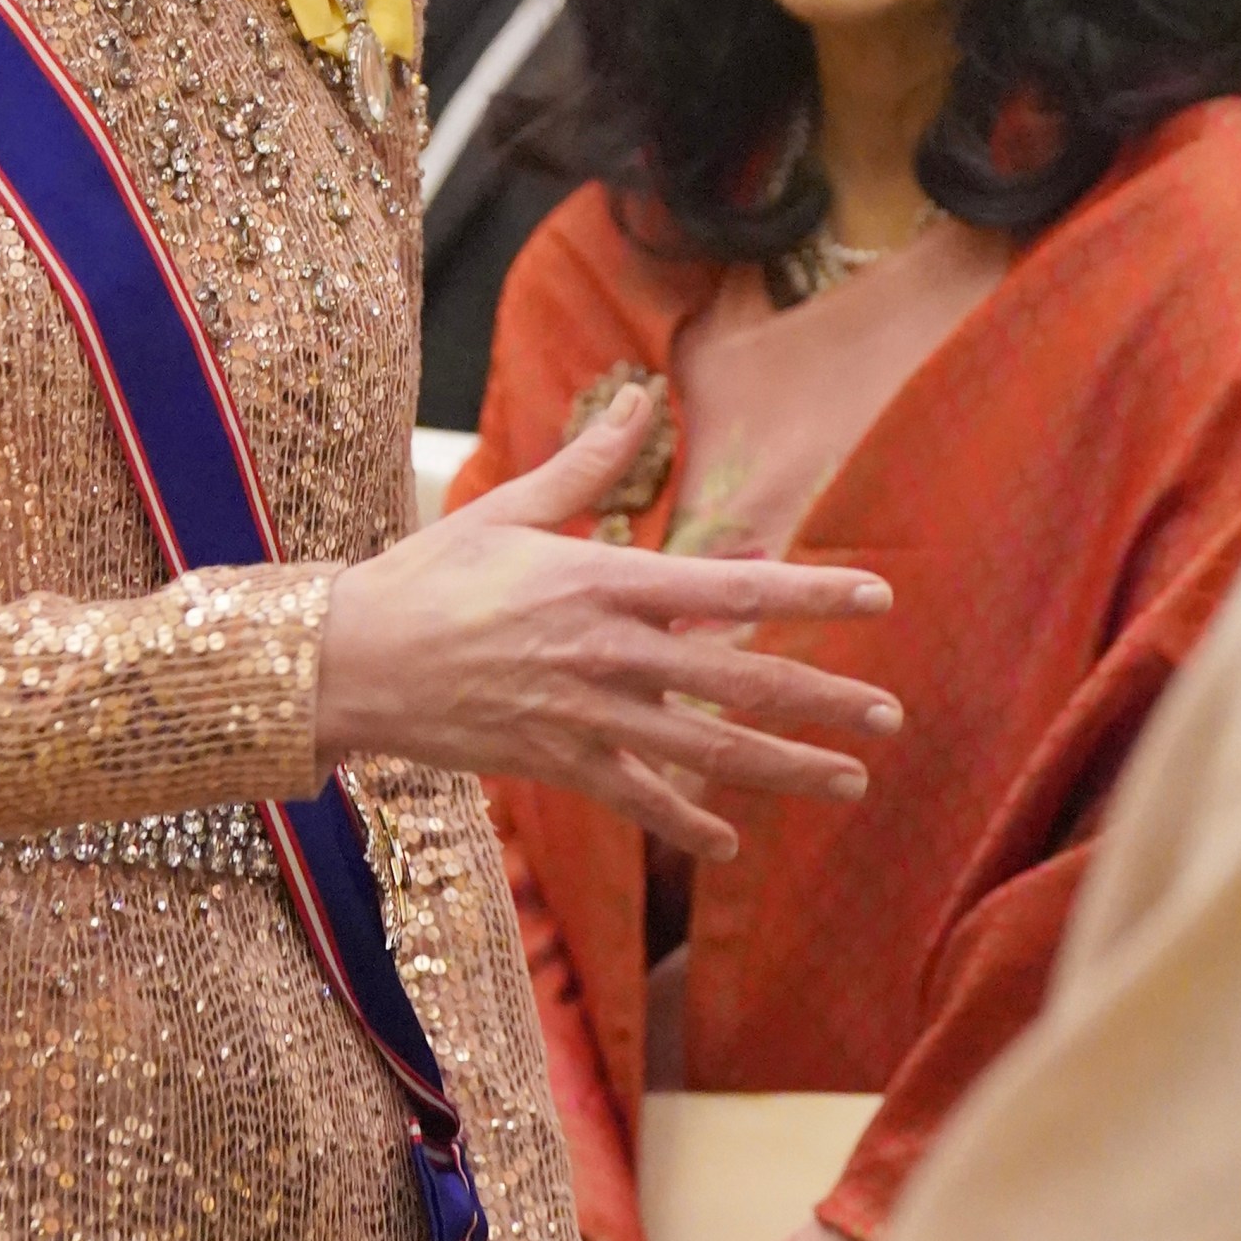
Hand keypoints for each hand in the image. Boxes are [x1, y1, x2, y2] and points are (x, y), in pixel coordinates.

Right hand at [317, 388, 900, 858]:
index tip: (876, 596)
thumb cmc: (428, 575)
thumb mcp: (508, 509)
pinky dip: (686, 823)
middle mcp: (606, 653)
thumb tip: (638, 397)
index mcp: (602, 582)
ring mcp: (585, 716)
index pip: (733, 592)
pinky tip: (728, 844)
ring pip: (707, 754)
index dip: (812, 594)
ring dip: (786, 770)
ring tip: (850, 783)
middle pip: (740, 684)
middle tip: (891, 714)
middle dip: (824, 700)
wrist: (348, 661)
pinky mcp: (556, 764)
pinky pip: (638, 799)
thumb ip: (588, 465)